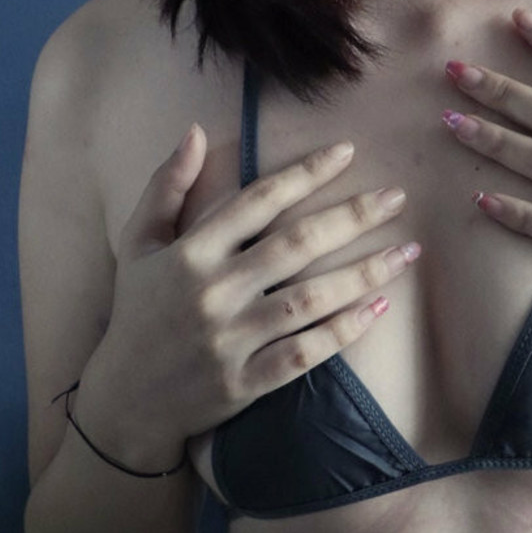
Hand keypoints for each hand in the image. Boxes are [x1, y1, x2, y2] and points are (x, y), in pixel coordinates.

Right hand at [77, 125, 418, 467]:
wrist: (125, 400)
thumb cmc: (138, 312)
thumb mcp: (139, 244)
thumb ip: (166, 187)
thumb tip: (196, 132)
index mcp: (189, 253)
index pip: (258, 201)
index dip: (306, 173)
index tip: (349, 152)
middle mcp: (211, 293)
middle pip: (295, 245)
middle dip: (352, 216)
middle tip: (397, 198)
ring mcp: (229, 341)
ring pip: (308, 300)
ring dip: (363, 274)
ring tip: (406, 252)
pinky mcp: (243, 383)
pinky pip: (303, 355)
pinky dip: (342, 331)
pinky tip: (378, 309)